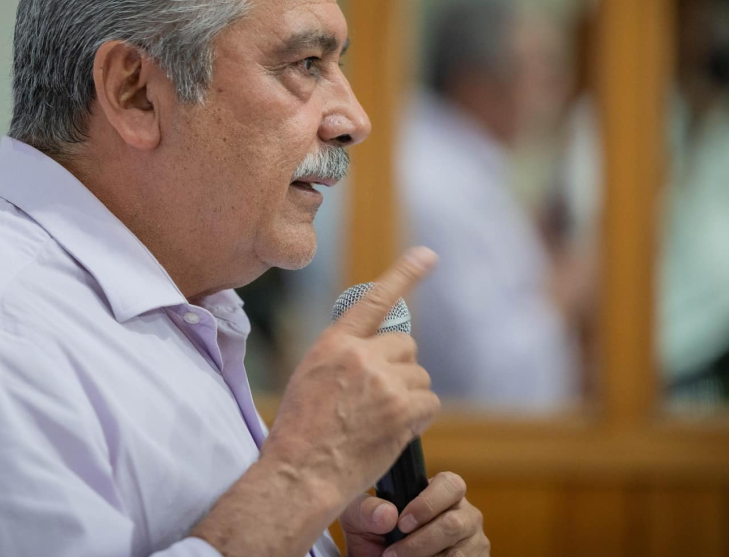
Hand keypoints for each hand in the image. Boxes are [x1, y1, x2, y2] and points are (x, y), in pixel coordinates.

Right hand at [261, 247, 441, 511]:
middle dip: (400, 368)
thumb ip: (342, 357)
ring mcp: (384, 382)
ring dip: (408, 395)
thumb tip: (374, 351)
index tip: (427, 255)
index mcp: (334, 343)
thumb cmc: (300, 433)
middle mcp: (360, 355)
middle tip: (381, 396)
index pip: (373, 300)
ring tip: (380, 420)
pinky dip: (419, 418)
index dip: (404, 275)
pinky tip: (396, 431)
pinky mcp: (402, 410)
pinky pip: (429, 402)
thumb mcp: (309, 378)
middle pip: (405, 345)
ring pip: (419, 376)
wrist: (300, 473)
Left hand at [339, 473, 488, 556]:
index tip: (401, 523)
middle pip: (454, 524)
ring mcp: (474, 542)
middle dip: (420, 542)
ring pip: (457, 554)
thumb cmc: (373, 534)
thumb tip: (387, 515)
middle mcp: (465, 514)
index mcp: (443, 491)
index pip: (450, 484)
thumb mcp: (360, 519)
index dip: (427, 504)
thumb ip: (366, 511)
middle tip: (392, 554)